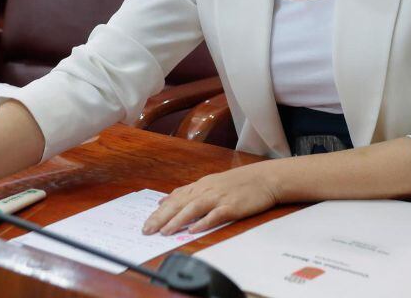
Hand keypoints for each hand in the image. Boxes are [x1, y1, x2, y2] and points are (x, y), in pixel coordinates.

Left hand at [142, 164, 279, 235]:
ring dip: (177, 220)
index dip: (160, 211)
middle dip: (161, 218)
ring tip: (165, 232)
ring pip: (193, 208)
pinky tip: (193, 230)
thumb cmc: (238, 183)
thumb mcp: (211, 183)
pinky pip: (215, 215)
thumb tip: (166, 200)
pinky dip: (203, 222)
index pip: (175, 198)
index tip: (146, 223)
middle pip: (180, 203)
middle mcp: (206, 190)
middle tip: (147, 230)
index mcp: (201, 185)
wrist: (264, 178)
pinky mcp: (231, 206)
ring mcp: (219, 198)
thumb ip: (189, 192)